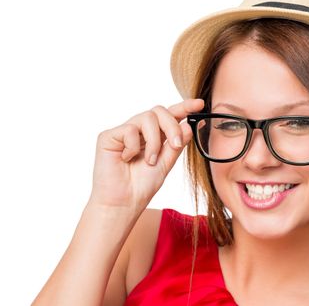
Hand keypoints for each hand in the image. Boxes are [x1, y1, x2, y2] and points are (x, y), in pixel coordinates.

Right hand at [89, 99, 203, 211]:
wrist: (123, 204)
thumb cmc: (141, 186)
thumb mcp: (166, 164)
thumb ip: (177, 145)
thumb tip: (188, 124)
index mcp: (154, 136)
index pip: (170, 116)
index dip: (184, 107)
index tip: (200, 104)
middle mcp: (139, 131)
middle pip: (160, 111)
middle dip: (172, 126)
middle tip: (176, 145)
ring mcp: (124, 132)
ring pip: (147, 117)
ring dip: (154, 141)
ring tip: (150, 160)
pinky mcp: (108, 136)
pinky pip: (129, 129)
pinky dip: (134, 146)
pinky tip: (127, 159)